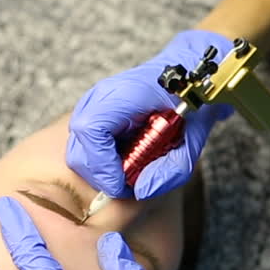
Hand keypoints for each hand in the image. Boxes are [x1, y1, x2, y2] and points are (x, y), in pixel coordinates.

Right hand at [67, 30, 233, 198]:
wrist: (188, 78)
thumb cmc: (190, 103)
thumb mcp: (192, 141)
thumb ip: (172, 169)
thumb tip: (141, 190)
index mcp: (126, 94)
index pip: (92, 130)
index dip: (102, 164)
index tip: (121, 183)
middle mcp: (102, 96)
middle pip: (78, 145)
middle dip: (101, 174)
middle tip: (127, 185)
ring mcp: (93, 104)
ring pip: (77, 148)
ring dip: (100, 169)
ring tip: (127, 173)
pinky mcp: (92, 114)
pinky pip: (84, 145)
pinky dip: (100, 161)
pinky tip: (123, 161)